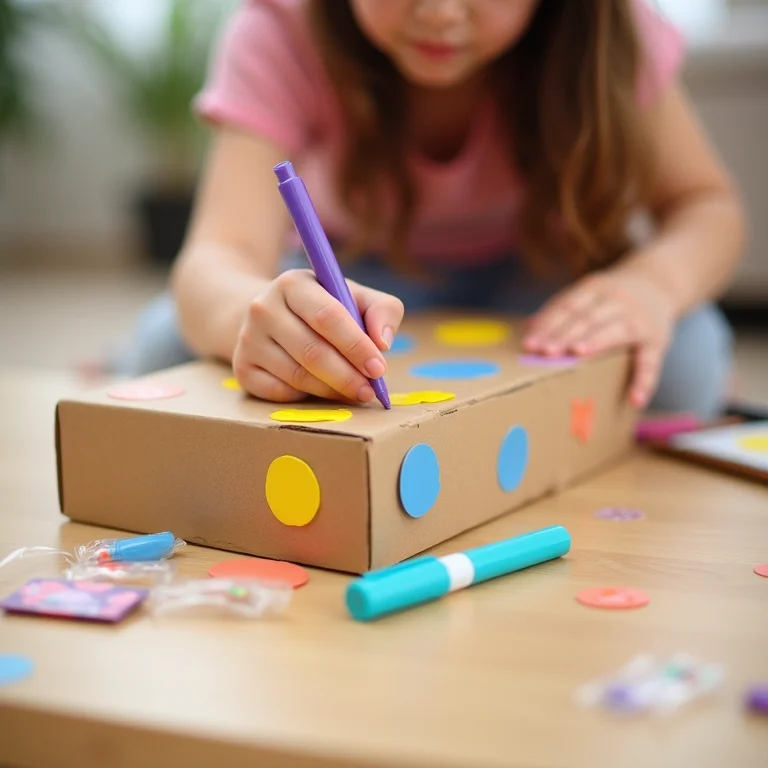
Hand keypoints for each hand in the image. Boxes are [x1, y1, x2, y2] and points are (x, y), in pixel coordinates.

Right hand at [232, 268, 403, 403]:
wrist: (267, 315)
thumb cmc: (321, 308)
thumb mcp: (352, 296)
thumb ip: (381, 310)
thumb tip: (383, 343)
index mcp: (293, 284)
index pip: (328, 316)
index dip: (356, 346)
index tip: (379, 368)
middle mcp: (263, 308)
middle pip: (311, 352)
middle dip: (347, 376)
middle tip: (369, 391)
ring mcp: (248, 339)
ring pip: (297, 376)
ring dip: (331, 390)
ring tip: (354, 392)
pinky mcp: (241, 368)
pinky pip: (279, 393)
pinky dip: (305, 397)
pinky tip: (320, 390)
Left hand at [522, 269, 677, 408]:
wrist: (662, 282)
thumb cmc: (612, 296)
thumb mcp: (589, 293)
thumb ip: (562, 309)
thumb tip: (529, 327)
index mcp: (595, 288)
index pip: (568, 306)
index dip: (548, 325)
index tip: (530, 344)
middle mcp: (617, 300)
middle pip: (587, 318)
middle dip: (565, 336)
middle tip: (545, 352)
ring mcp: (639, 319)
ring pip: (614, 332)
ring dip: (595, 344)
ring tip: (575, 357)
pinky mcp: (657, 340)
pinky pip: (650, 362)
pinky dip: (643, 381)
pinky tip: (634, 400)